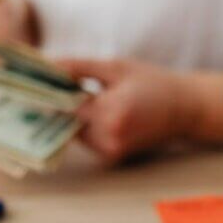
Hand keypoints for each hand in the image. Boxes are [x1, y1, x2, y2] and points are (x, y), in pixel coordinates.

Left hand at [57, 59, 197, 161]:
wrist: (184, 109)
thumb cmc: (152, 82)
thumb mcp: (115, 67)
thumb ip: (78, 67)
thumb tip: (46, 66)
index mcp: (111, 112)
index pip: (64, 105)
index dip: (50, 92)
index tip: (37, 81)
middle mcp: (109, 138)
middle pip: (66, 120)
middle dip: (62, 104)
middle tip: (61, 84)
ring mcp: (111, 151)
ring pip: (75, 132)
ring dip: (75, 116)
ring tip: (90, 96)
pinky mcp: (112, 157)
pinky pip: (87, 140)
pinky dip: (87, 126)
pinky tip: (100, 111)